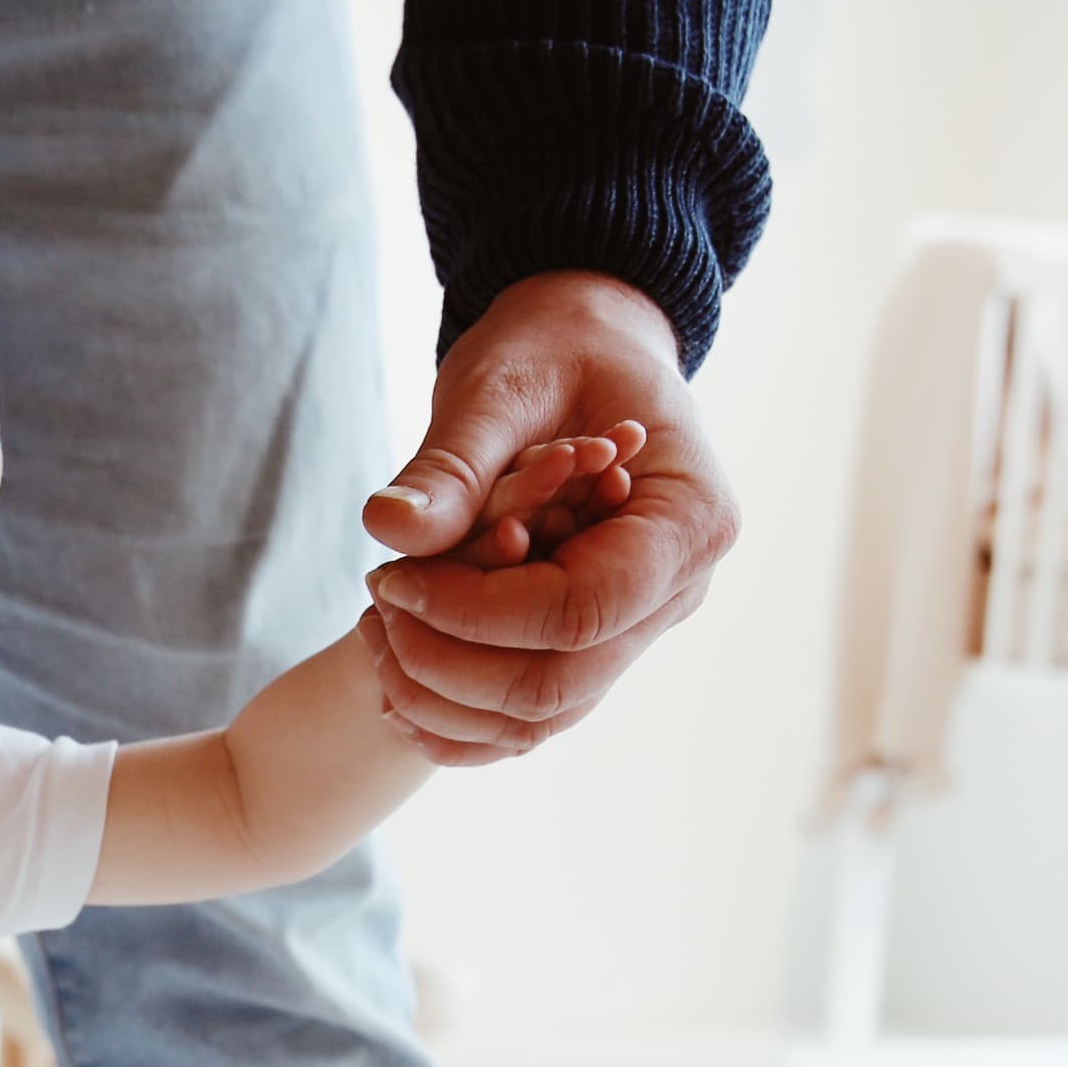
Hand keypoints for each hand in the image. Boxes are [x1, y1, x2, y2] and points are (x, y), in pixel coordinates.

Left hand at [355, 271, 739, 767]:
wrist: (582, 351)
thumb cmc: (553, 351)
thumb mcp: (502, 388)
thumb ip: (452, 464)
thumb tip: (386, 527)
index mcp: (690, 521)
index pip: (578, 610)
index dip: (475, 611)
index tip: (391, 579)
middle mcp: (679, 591)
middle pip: (559, 683)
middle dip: (451, 661)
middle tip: (377, 604)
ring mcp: (642, 628)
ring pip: (541, 715)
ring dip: (444, 695)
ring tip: (377, 628)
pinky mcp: (599, 645)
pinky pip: (531, 716)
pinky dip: (458, 715)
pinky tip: (392, 676)